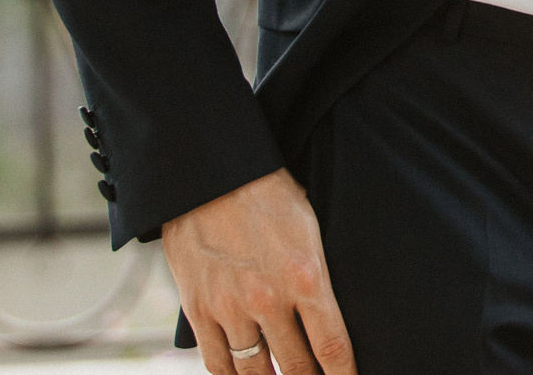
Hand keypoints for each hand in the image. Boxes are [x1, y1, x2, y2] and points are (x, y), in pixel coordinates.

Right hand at [162, 169, 352, 374]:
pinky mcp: (199, 311)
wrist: (210, 177)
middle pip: (297, 368)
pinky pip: (217, 363)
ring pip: (254, 372)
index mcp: (306, 277)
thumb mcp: (310, 229)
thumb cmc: (269, 197)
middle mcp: (269, 300)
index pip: (333, 346)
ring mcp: (231, 308)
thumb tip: (334, 312)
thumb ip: (319, 276)